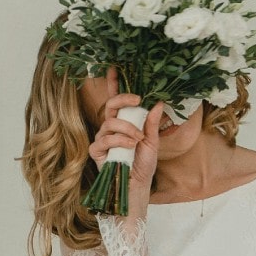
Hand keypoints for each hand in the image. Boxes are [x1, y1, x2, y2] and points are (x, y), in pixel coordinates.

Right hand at [87, 67, 162, 211]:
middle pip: (110, 105)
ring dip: (126, 128)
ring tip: (138, 139)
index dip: (114, 84)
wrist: (137, 188)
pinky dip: (118, 141)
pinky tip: (129, 146)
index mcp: (124, 123)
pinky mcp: (96, 152)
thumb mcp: (152, 142)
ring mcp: (102, 140)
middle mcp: (111, 128)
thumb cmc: (143, 166)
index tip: (115, 68)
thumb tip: (159, 103)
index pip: (116, 101)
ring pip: (109, 123)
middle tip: (137, 101)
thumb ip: (153, 124)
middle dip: (122, 99)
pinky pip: (104, 140)